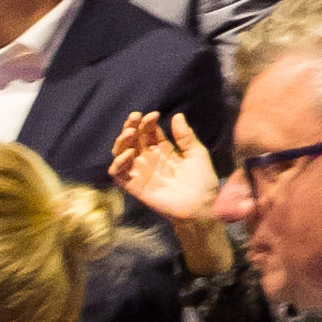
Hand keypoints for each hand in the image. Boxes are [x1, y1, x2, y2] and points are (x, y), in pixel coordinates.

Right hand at [112, 107, 224, 231]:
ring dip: (122, 141)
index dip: (148, 122)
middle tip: (135, 117)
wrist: (201, 206)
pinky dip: (118, 163)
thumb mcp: (196, 154)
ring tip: (130, 132)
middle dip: (132, 126)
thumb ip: (185, 136)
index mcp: (164, 150)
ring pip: (121, 153)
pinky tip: (129, 153)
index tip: (154, 114)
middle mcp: (149, 159)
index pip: (149, 132)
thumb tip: (177, 115)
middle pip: (133, 139)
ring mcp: (140, 172)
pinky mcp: (134, 186)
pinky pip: (118, 174)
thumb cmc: (202, 181)